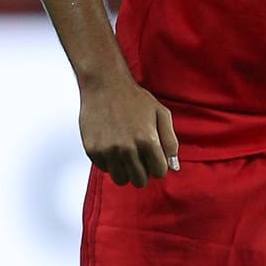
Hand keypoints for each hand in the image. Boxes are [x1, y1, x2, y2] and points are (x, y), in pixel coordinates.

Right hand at [79, 72, 178, 187]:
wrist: (104, 85)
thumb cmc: (134, 98)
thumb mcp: (161, 114)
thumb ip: (170, 142)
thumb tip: (173, 167)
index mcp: (147, 140)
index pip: (159, 172)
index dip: (158, 165)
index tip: (153, 156)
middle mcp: (127, 148)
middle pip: (140, 180)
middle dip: (143, 171)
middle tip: (139, 156)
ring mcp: (108, 151)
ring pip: (121, 179)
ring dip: (126, 170)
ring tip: (126, 154)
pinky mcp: (92, 150)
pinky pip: (105, 169)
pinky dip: (110, 162)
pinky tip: (112, 146)